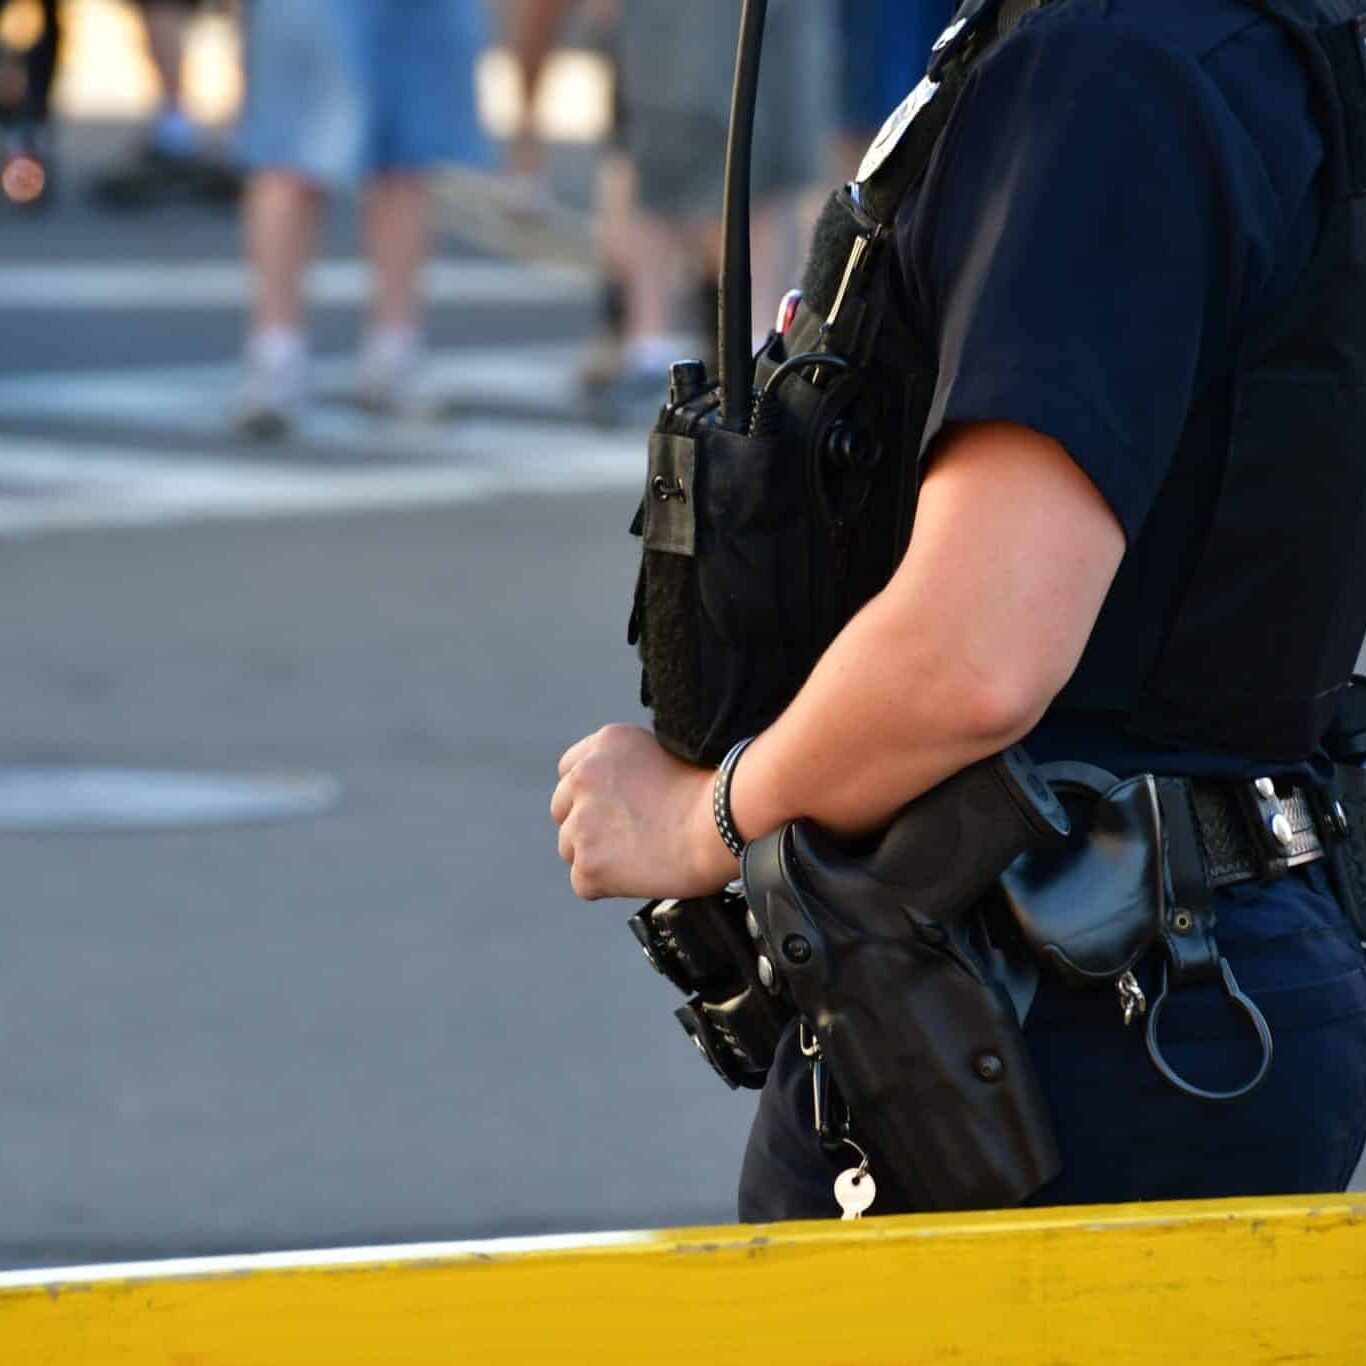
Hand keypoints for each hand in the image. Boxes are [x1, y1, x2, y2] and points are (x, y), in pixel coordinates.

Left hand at [551, 724, 736, 900]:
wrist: (723, 824)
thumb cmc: (710, 792)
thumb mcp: (662, 752)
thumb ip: (628, 766)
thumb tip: (618, 792)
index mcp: (603, 745)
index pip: (570, 770)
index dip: (589, 793)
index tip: (609, 808)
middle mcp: (584, 779)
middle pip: (563, 809)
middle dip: (586, 824)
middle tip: (624, 837)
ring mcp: (582, 823)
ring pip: (570, 847)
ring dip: (596, 854)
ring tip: (638, 857)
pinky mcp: (588, 864)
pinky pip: (584, 882)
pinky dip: (607, 885)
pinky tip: (638, 876)